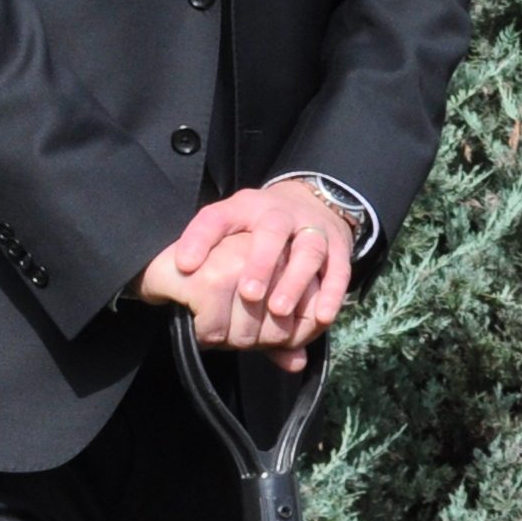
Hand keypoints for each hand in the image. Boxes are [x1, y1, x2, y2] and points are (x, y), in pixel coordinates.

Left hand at [142, 182, 359, 369]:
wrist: (312, 203)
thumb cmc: (257, 227)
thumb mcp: (229, 227)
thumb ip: (207, 248)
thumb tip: (182, 272)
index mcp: (245, 207)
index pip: (218, 216)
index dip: (200, 238)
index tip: (185, 266)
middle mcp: (281, 213)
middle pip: (273, 232)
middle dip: (261, 263)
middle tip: (248, 294)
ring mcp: (313, 228)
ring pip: (309, 250)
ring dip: (294, 281)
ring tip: (279, 311)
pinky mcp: (339, 247)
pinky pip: (339, 270)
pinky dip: (332, 294)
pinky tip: (321, 317)